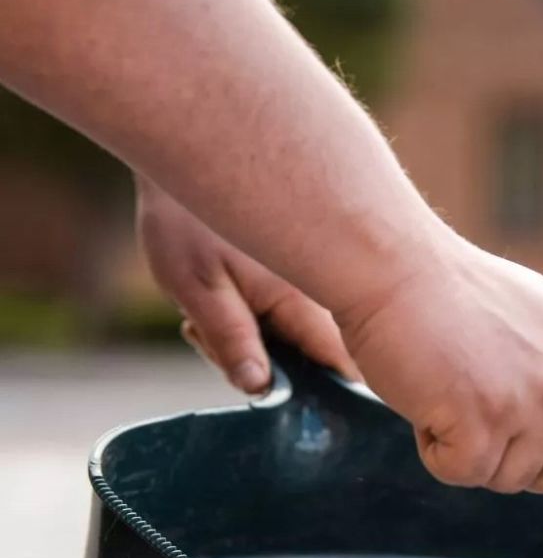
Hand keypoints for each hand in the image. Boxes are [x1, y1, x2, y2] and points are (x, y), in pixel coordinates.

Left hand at [135, 177, 361, 391]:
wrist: (188, 150)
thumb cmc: (185, 219)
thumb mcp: (197, 286)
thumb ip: (231, 339)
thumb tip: (260, 389)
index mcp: (302, 303)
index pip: (342, 367)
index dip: (329, 398)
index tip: (295, 406)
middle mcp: (318, 298)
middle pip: (317, 363)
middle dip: (269, 371)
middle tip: (211, 342)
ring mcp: (309, 289)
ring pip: (297, 344)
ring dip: (252, 346)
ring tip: (204, 318)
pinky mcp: (295, 281)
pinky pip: (287, 323)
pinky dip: (253, 326)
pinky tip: (219, 303)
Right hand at [340, 239, 542, 538]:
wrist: (397, 266)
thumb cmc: (454, 297)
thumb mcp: (542, 326)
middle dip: (527, 466)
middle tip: (484, 420)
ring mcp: (535, 400)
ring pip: (510, 479)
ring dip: (471, 452)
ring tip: (449, 389)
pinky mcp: (487, 419)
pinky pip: (464, 474)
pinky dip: (436, 452)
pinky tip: (426, 400)